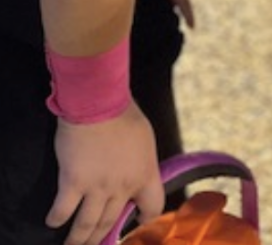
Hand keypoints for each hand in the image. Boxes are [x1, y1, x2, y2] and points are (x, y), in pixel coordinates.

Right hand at [47, 102, 163, 244]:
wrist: (99, 104)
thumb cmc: (124, 114)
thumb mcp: (145, 140)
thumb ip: (140, 162)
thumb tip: (134, 173)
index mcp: (145, 173)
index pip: (154, 206)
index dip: (146, 217)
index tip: (138, 220)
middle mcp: (123, 186)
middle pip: (111, 222)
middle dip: (101, 237)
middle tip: (95, 243)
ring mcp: (97, 187)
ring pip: (87, 225)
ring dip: (79, 239)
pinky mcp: (73, 182)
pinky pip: (63, 210)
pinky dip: (57, 219)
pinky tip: (54, 221)